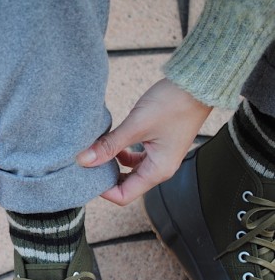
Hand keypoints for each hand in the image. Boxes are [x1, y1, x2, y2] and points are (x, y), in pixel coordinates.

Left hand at [76, 79, 212, 205]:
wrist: (196, 83)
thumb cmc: (173, 104)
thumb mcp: (136, 126)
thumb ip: (109, 145)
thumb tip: (83, 161)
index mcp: (157, 171)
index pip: (124, 196)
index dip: (103, 190)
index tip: (87, 175)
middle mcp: (159, 169)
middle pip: (126, 186)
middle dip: (105, 178)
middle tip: (88, 164)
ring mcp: (159, 158)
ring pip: (129, 171)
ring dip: (112, 165)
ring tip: (97, 152)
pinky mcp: (157, 146)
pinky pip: (134, 158)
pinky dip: (120, 154)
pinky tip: (111, 142)